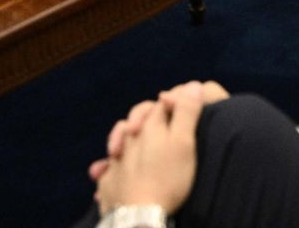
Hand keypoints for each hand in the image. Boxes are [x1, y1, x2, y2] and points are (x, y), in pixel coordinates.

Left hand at [91, 84, 204, 214]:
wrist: (140, 215)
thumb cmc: (168, 178)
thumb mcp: (184, 143)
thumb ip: (187, 112)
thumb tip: (193, 85)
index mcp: (149, 127)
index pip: (160, 103)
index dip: (173, 100)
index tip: (184, 104)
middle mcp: (129, 140)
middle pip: (134, 120)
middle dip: (142, 118)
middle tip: (150, 124)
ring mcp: (116, 163)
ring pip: (117, 144)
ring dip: (119, 141)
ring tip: (123, 148)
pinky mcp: (109, 184)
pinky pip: (105, 172)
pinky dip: (106, 170)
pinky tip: (106, 175)